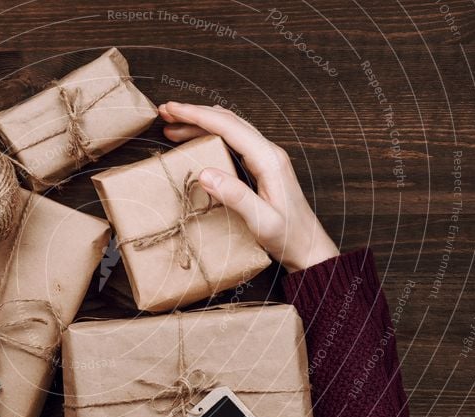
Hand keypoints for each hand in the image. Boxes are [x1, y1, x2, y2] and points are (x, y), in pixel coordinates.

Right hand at [159, 102, 338, 272]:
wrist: (308, 247)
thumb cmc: (288, 237)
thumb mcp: (262, 221)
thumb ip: (235, 196)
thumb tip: (204, 173)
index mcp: (269, 160)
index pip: (229, 127)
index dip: (197, 116)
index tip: (172, 111)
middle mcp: (268, 152)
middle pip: (228, 121)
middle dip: (195, 114)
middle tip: (166, 113)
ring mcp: (266, 158)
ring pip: (230, 129)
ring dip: (201, 123)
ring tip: (172, 127)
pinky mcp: (261, 167)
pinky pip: (233, 142)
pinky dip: (210, 136)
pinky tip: (195, 141)